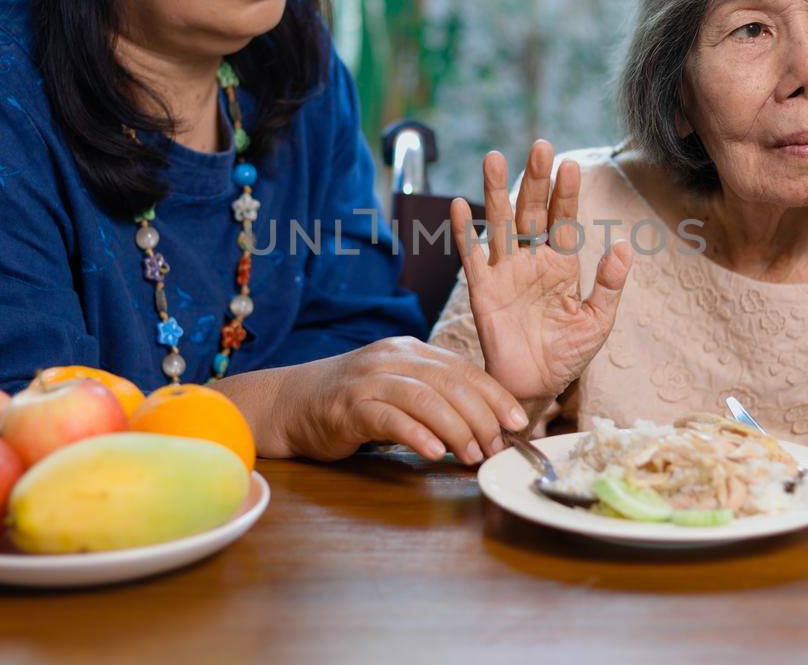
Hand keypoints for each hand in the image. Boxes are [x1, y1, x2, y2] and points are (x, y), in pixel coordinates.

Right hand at [271, 337, 528, 462]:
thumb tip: (487, 427)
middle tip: (496, 447)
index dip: (495, 396)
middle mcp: (392, 358)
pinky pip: (390, 418)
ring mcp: (368, 380)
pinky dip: (417, 435)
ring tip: (472, 455)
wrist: (290, 404)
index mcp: (410, 351)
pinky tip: (434, 453)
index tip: (518, 422)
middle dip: (482, 417)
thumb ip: (435, 398)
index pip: (463, 369)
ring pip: (425, 399)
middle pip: (450, 384)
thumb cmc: (352, 403)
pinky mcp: (348, 407)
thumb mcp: (398, 389)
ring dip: (457, 429)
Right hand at [449, 141, 632, 402]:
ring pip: (500, 224)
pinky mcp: (482, 289)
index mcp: (562, 264)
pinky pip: (471, 255)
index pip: (564, 221)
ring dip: (496, 191)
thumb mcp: (598, 321)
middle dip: (536, 180)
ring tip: (494, 158)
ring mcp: (505, 272)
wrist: (534, 386)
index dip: (566, 194)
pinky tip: (459, 205)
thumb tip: (624, 246)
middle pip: (533, 211)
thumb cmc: (567, 354)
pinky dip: (464, 231)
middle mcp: (532, 260)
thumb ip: (610, 285)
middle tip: (540, 146)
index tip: (569, 165)